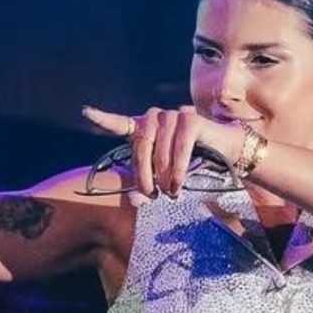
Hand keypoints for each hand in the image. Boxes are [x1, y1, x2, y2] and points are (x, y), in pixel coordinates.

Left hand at [82, 104, 243, 197]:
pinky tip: (179, 183)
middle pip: (140, 146)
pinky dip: (178, 169)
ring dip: (164, 176)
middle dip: (144, 175)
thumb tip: (134, 200)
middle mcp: (157, 117)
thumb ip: (147, 187)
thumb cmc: (192, 164)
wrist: (226, 152)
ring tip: (171, 192)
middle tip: (152, 195)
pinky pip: (180, 147)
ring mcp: (174, 115)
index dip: (103, 118)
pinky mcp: (191, 119)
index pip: (121, 123)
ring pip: (159, 149)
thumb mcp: (164, 178)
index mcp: (145, 128)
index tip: (86, 112)